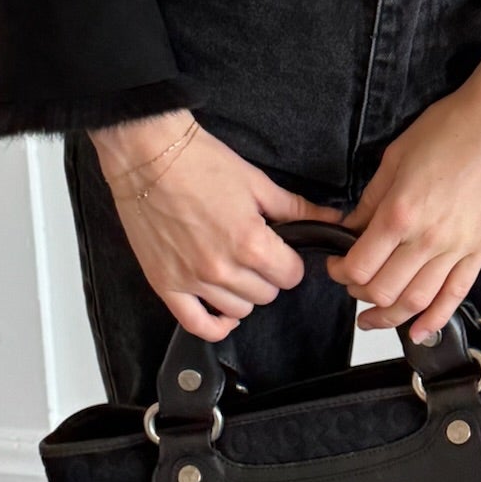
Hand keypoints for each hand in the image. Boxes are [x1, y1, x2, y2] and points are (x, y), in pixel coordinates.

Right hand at [90, 111, 342, 341]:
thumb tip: (332, 220)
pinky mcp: (165, 284)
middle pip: (267, 295)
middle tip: (255, 253)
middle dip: (268, 275)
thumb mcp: (257, 183)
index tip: (280, 250)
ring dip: (243, 293)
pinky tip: (223, 313)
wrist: (148, 156)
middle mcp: (222, 268)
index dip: (290, 262)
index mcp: (250, 243)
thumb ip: (296, 209)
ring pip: (238, 310)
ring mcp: (192, 280)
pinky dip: (215, 325)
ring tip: (235, 269)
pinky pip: (197, 325)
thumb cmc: (200, 163)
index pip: (291, 276)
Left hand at [326, 48, 480, 337]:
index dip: (340, 273)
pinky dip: (435, 319)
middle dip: (360, 295)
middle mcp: (427, 238)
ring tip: (374, 318)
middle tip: (354, 287)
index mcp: (400, 212)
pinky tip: (419, 331)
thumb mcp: (395, 157)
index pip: (359, 265)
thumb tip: (352, 227)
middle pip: (384, 290)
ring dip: (390, 317)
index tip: (336, 267)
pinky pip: (456, 295)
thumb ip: (371, 199)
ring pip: (417, 301)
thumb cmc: (450, 128)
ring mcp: (457, 247)